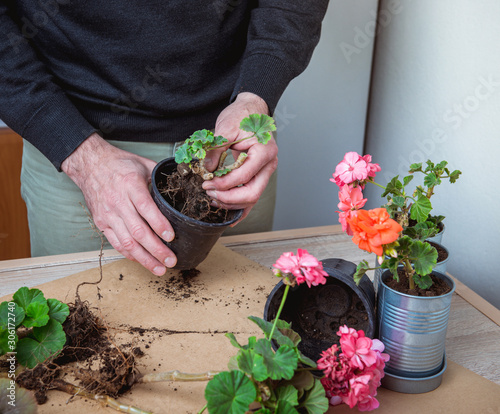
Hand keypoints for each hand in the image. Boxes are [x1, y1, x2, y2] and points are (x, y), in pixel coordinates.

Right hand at [61, 133, 176, 274]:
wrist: (89, 164)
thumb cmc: (119, 164)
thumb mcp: (143, 164)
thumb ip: (160, 178)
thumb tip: (183, 186)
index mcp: (130, 185)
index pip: (146, 208)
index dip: (159, 224)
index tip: (171, 237)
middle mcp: (118, 202)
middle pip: (138, 231)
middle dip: (156, 249)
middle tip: (171, 260)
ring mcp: (108, 214)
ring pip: (127, 242)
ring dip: (144, 258)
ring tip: (160, 268)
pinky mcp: (101, 223)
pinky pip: (116, 242)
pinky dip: (130, 254)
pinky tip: (142, 260)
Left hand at [202, 92, 277, 222]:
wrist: (251, 110)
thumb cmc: (242, 115)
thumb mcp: (226, 128)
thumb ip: (216, 149)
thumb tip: (207, 171)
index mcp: (264, 152)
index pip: (244, 176)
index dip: (224, 184)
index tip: (207, 183)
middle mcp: (269, 165)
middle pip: (252, 193)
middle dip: (228, 198)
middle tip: (209, 193)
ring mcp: (265, 172)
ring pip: (252, 198)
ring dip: (232, 203)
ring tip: (213, 198)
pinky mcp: (258, 175)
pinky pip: (251, 196)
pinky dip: (240, 206)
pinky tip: (228, 213)